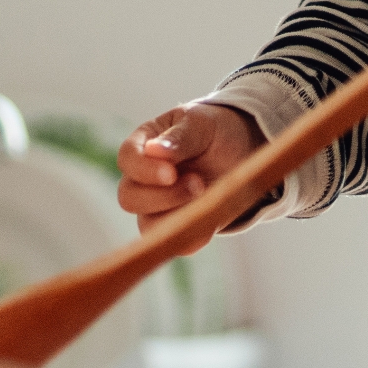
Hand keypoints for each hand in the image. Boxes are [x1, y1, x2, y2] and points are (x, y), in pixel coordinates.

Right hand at [116, 100, 266, 223]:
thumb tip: (154, 151)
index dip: (144, 170)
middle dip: (164, 196)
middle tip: (198, 184)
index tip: (171, 173)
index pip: (127, 159)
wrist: (240, 150)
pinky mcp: (176, 226)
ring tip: (207, 197)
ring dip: (177, 216)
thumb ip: (178, 138)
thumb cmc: (213, 130)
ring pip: (148, 225)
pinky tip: (209, 222)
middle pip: (129, 197)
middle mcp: (142, 179)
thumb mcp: (200, 124)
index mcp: (143, 145)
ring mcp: (157, 206)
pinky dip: (192, 237)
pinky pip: (174, 243)